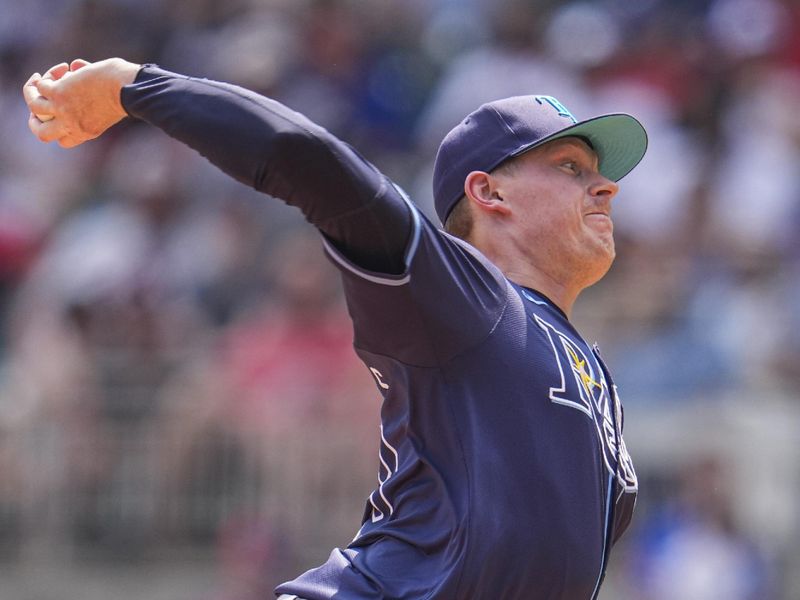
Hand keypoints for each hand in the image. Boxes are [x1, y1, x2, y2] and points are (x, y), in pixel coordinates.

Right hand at [23, 58, 141, 147]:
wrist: (128, 88)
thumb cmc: (126, 93)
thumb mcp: (108, 104)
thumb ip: (90, 93)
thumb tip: (75, 66)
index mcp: (86, 133)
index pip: (64, 141)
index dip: (58, 129)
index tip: (60, 115)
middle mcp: (71, 126)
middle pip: (41, 133)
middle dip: (34, 121)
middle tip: (36, 105)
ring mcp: (63, 110)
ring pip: (34, 106)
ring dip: (31, 91)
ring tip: (37, 78)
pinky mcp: (58, 93)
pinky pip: (41, 86)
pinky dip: (48, 76)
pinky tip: (62, 68)